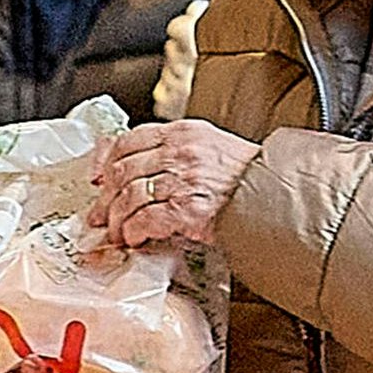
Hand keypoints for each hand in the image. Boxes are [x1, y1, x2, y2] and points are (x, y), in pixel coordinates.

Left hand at [88, 121, 260, 250]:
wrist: (275, 196)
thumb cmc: (246, 176)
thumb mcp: (209, 147)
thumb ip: (175, 152)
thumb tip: (139, 169)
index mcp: (182, 133)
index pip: (127, 141)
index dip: (105, 162)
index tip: (97, 179)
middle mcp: (179, 152)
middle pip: (122, 171)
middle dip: (105, 199)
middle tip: (100, 216)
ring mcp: (183, 180)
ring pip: (128, 196)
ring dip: (117, 220)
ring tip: (118, 233)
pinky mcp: (188, 209)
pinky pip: (145, 219)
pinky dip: (134, 232)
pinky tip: (135, 239)